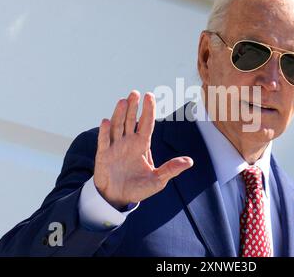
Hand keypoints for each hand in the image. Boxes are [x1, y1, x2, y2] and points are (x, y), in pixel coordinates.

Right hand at [93, 91, 192, 208]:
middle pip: (131, 120)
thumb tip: (190, 161)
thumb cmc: (138, 188)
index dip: (148, 110)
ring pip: (117, 126)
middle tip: (135, 93)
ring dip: (120, 114)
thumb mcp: (158, 180)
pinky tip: (106, 121)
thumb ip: (171, 169)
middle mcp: (128, 142)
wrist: (119, 199)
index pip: (146, 123)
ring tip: (123, 101)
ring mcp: (115, 147)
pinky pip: (104, 142)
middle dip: (133, 107)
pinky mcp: (103, 156)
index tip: (149, 96)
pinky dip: (104, 132)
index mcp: (141, 145)